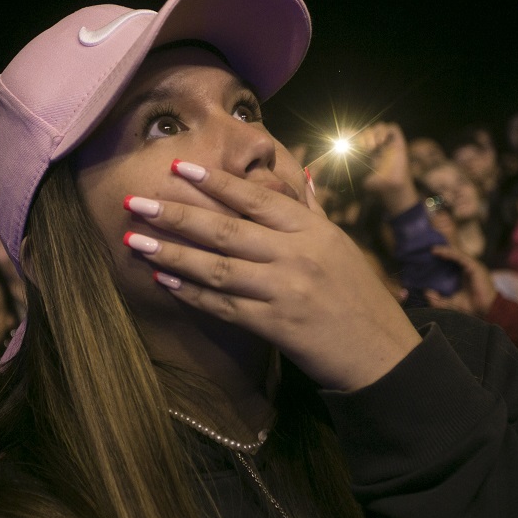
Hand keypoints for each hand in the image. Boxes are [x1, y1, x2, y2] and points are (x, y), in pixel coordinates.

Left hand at [123, 160, 421, 391]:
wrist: (381, 353)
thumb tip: (301, 170)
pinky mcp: (275, 325)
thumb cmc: (357, 293)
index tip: (178, 165)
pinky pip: (224, 306)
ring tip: (136, 240)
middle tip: (135, 202)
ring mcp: (284, 290)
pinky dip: (192, 294)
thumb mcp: (338, 243)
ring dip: (173, 253)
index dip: (215, 180)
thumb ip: (311, 208)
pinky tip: (164, 281)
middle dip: (176, 214)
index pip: (255, 197)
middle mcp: (296, 254)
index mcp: (311, 229)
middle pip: (226, 229)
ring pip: (217, 267)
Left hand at [352, 122, 418, 215]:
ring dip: (372, 133)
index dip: (350, 133)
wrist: (390, 188)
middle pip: (366, 130)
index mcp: (364, 150)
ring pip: (377, 127)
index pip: (356, 134)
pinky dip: (384, 131)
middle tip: (363, 147)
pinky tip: (380, 142)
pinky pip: (392, 127)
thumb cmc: (373, 183)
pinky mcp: (398, 142)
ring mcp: (387, 143)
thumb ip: (347, 164)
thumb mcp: (356, 173)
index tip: (344, 137)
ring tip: (372, 146)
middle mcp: (375, 145)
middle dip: (361, 136)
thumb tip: (333, 160)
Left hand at [423, 244, 497, 316]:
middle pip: (454, 254)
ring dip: (444, 249)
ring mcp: (473, 265)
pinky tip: (440, 252)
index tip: (428, 256)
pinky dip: (449, 253)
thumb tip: (426, 292)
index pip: (452, 261)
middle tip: (428, 248)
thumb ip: (439, 300)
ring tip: (433, 249)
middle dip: (442, 250)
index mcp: (464, 274)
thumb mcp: (451, 303)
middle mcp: (468, 267)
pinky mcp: (475, 266)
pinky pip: (460, 256)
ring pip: (456, 253)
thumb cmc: (473, 307)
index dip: (441, 257)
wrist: (489, 310)